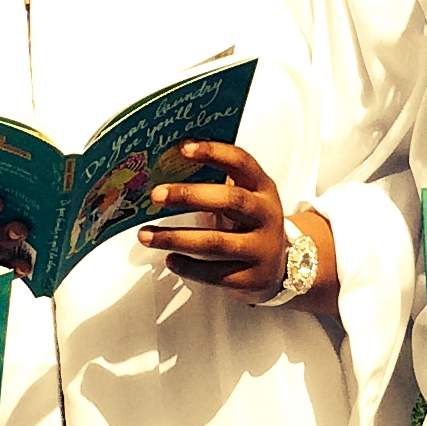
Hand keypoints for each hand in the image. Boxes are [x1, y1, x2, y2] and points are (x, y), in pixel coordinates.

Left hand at [136, 141, 334, 313]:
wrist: (280, 265)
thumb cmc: (250, 223)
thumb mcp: (244, 197)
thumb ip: (216, 183)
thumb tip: (166, 166)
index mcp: (262, 188)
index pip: (241, 163)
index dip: (214, 152)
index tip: (183, 148)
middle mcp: (265, 215)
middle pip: (230, 201)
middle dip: (190, 196)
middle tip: (156, 194)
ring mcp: (261, 248)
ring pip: (216, 242)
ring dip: (176, 237)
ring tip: (146, 235)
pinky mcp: (251, 278)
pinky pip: (216, 274)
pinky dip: (188, 267)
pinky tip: (169, 259)